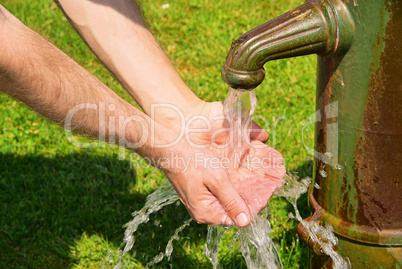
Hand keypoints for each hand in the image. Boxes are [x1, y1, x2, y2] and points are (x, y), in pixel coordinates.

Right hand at [156, 101, 284, 226]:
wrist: (170, 147)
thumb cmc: (193, 161)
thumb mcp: (217, 180)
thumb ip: (231, 201)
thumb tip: (245, 222)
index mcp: (205, 212)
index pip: (235, 218)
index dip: (252, 206)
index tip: (266, 191)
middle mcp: (201, 211)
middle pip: (230, 210)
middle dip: (246, 198)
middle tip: (262, 183)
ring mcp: (198, 201)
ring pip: (224, 200)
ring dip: (238, 191)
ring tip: (252, 179)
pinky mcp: (197, 191)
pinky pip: (216, 193)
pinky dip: (227, 186)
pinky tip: (235, 176)